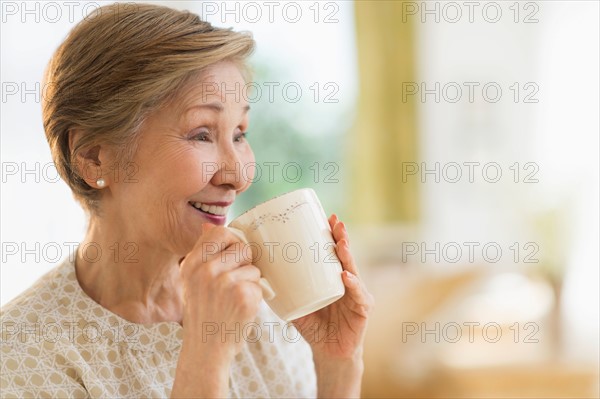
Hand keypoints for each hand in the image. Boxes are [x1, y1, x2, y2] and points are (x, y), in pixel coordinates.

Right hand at [178, 223, 262, 357]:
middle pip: (242, 248)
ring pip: (253, 267)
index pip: (218, 233)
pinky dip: (256, 297)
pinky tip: (242, 309)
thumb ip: (202, 254)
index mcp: (191, 264)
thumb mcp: (192, 282)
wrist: (206, 350)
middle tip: (235, 283)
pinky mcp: (243, 295)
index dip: (231, 241)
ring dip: (251, 282)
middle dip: (244, 264)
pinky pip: (260, 284)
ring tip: (235, 299)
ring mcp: (224, 282)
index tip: (233, 255)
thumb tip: (207, 225)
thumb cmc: (203, 314)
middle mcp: (206, 270)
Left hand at [292, 215, 373, 361]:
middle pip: (345, 256)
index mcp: (332, 278)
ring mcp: (356, 295)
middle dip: (341, 238)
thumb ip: (283, 292)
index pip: (333, 252)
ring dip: (347, 256)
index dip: (332, 235)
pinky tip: (346, 277)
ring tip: (340, 244)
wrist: (328, 353)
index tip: (327, 217)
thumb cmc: (314, 327)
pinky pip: (358, 296)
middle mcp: (348, 282)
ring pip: (353, 271)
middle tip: (336, 223)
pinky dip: (353, 285)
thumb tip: (260, 275)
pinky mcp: (362, 310)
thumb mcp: (296, 306)